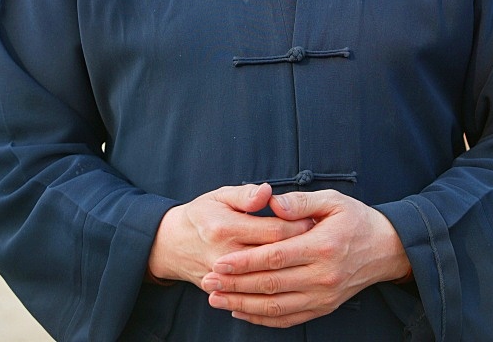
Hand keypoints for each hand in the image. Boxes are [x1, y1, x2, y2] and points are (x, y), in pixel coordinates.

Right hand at [147, 183, 312, 286]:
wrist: (173, 245)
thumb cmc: (202, 214)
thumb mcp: (220, 195)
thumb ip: (246, 194)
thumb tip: (268, 192)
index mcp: (226, 227)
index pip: (272, 231)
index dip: (297, 226)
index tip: (314, 220)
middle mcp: (225, 256)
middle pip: (274, 258)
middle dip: (300, 250)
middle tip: (319, 241)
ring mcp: (225, 279)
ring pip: (267, 283)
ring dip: (292, 273)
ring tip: (309, 262)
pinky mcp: (225, 292)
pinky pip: (255, 300)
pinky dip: (277, 294)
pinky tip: (292, 286)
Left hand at [200, 189, 410, 327]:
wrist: (386, 249)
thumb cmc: (356, 219)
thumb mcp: (333, 200)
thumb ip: (301, 201)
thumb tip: (272, 203)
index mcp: (322, 246)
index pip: (275, 257)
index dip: (245, 262)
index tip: (219, 262)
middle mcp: (322, 276)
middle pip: (270, 285)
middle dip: (235, 285)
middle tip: (208, 281)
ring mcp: (323, 296)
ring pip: (275, 306)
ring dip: (243, 304)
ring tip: (216, 298)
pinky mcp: (323, 308)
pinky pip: (288, 318)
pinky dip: (262, 318)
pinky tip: (242, 311)